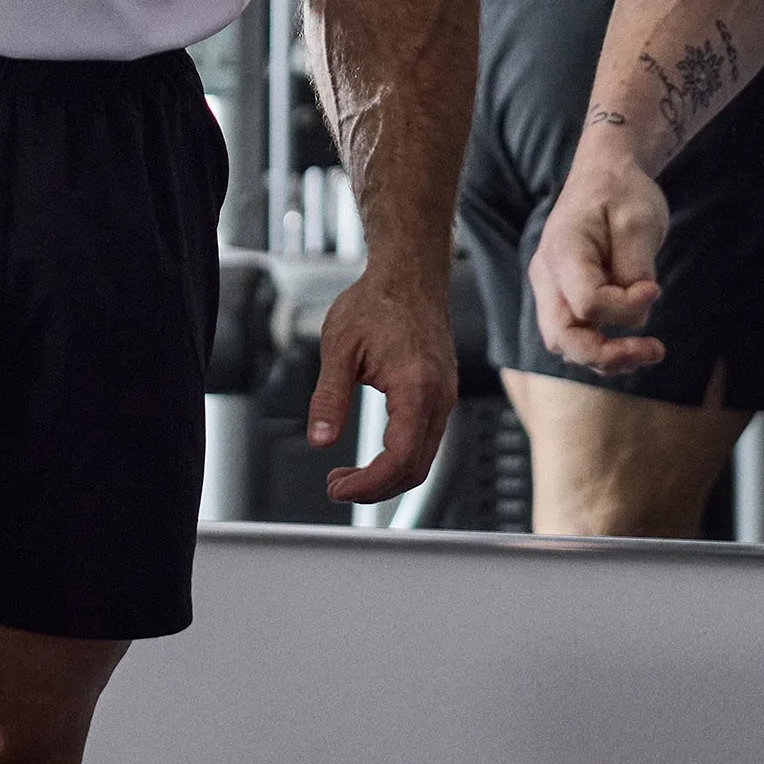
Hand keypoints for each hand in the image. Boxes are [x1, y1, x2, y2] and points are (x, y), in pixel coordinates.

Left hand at [307, 267, 457, 504]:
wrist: (408, 275)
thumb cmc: (377, 302)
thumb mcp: (339, 348)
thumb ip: (329, 398)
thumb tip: (319, 440)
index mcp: (416, 390)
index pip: (399, 460)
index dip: (368, 485)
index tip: (337, 488)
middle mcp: (439, 398)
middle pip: (416, 469)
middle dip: (375, 488)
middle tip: (337, 487)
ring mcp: (444, 397)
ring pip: (423, 458)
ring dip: (387, 475)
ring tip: (348, 475)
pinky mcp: (441, 393)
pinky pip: (426, 439)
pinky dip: (400, 456)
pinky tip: (374, 454)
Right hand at [528, 126, 667, 373]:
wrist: (604, 173)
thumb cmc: (622, 193)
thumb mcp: (639, 222)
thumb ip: (636, 270)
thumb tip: (638, 311)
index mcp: (562, 249)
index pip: (588, 303)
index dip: (627, 307)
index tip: (655, 289)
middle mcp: (547, 272)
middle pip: (563, 336)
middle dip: (608, 355)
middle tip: (654, 349)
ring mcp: (550, 285)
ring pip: (564, 342)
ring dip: (605, 357)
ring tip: (648, 351)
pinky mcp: (562, 293)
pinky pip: (573, 333)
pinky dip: (601, 346)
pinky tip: (632, 343)